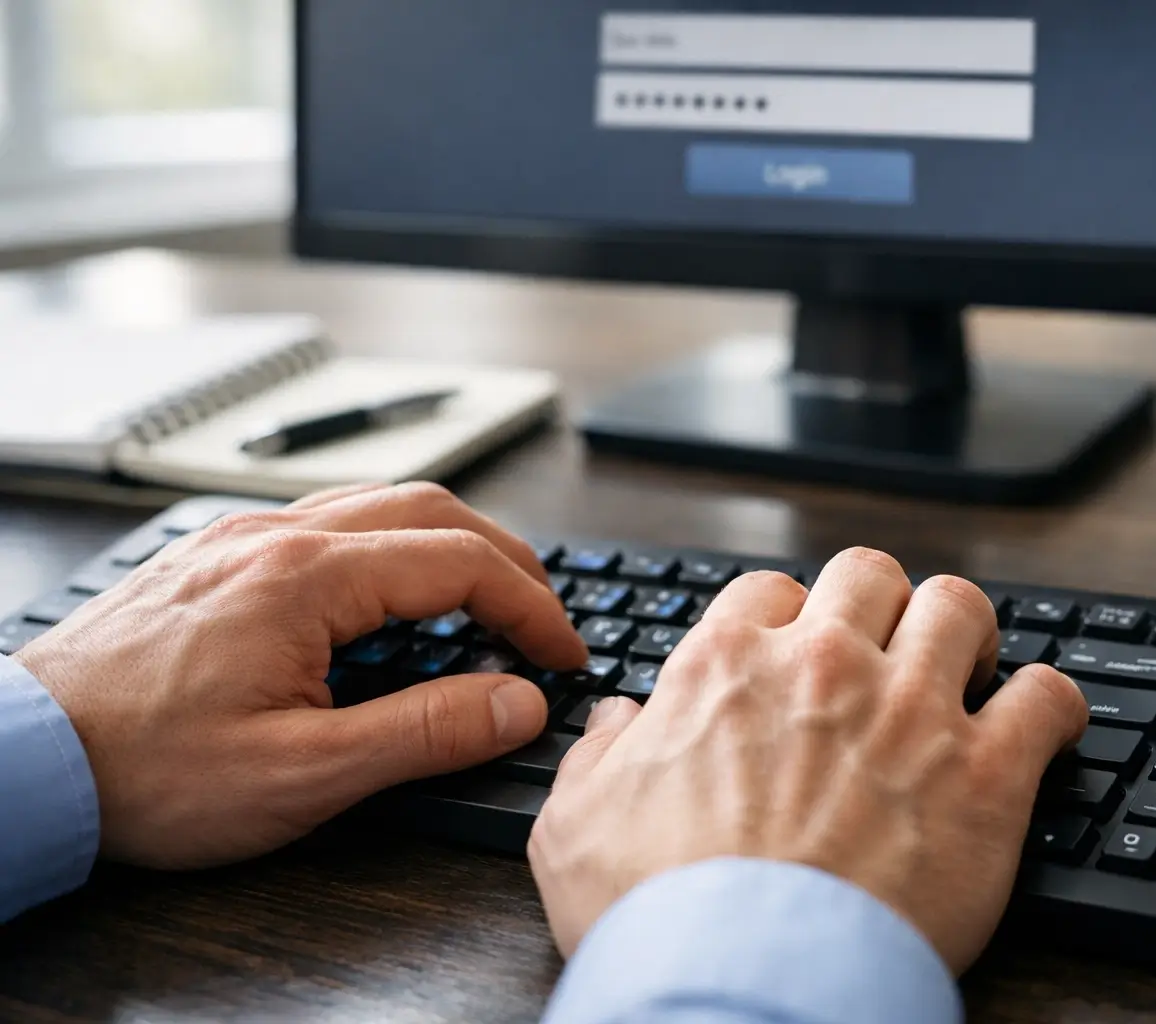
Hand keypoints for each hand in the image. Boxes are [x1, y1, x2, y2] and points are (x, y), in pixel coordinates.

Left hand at [15, 482, 585, 869]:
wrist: (25, 759)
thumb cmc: (144, 771)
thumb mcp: (304, 773)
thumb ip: (425, 732)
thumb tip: (517, 703)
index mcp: (306, 578)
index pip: (461, 562)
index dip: (531, 608)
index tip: (562, 655)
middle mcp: (277, 536)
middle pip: (432, 509)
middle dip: (507, 561)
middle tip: (543, 619)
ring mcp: (243, 537)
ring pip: (381, 503)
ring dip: (452, 542)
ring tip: (486, 599)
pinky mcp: (219, 556)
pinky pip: (332, 520)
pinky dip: (393, 543)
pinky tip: (393, 592)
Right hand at [529, 548, 1087, 973]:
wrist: (742, 985)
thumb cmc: (657, 916)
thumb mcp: (574, 827)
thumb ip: (597, 757)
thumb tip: (616, 721)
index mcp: (728, 667)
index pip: (769, 589)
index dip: (786, 618)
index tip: (796, 652)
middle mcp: (824, 666)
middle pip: (870, 573)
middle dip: (879, 603)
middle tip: (886, 649)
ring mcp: (910, 712)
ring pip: (961, 607)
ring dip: (963, 632)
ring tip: (964, 669)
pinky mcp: (985, 774)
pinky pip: (1046, 698)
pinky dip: (1051, 705)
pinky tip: (1040, 725)